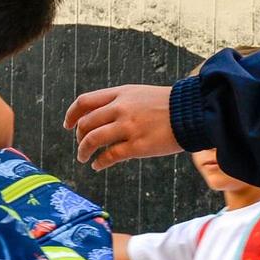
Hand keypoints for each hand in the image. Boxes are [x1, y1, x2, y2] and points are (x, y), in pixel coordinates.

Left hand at [65, 85, 181, 169]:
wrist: (192, 112)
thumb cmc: (167, 105)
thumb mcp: (139, 94)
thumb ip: (119, 102)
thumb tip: (99, 116)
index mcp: (120, 94)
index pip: (85, 101)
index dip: (72, 114)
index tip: (68, 125)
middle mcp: (121, 109)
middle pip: (85, 123)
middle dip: (78, 136)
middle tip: (81, 146)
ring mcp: (128, 127)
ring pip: (92, 140)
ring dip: (83, 151)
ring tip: (84, 158)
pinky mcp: (137, 146)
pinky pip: (110, 156)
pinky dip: (100, 162)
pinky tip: (98, 166)